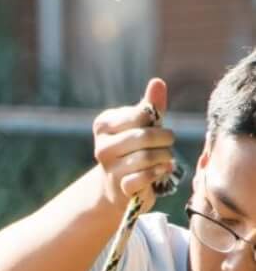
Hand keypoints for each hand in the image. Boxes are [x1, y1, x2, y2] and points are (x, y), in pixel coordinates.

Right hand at [92, 78, 172, 208]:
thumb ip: (151, 105)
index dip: (156, 121)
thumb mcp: (142, 124)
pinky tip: (161, 170)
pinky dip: (159, 172)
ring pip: (147, 157)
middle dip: (165, 139)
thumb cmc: (134, 146)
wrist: (117, 183)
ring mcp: (109, 170)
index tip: (156, 126)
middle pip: (144, 137)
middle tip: (168, 143)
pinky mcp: (119, 188)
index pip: (140, 115)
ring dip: (165, 157)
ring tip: (165, 158)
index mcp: (103, 125)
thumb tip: (157, 82)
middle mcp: (101, 148)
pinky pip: (145, 176)